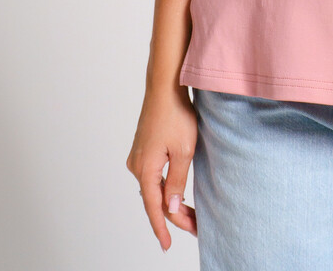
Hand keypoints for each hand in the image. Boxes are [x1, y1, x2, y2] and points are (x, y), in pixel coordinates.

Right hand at [126, 85, 198, 251]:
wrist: (165, 86)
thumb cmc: (176, 114)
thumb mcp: (184, 150)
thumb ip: (177, 182)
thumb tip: (172, 208)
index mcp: (146, 169)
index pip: (153, 207)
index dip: (162, 228)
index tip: (168, 245)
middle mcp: (137, 165)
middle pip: (155, 199)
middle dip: (174, 215)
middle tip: (195, 227)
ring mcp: (138, 157)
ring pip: (154, 188)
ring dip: (171, 201)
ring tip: (191, 214)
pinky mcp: (143, 149)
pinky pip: (153, 177)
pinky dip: (165, 188)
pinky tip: (176, 193)